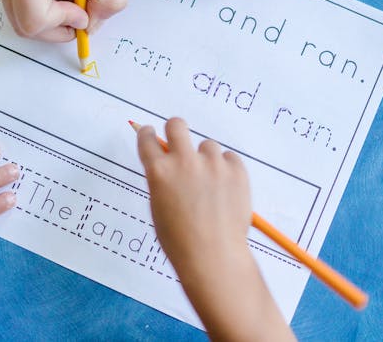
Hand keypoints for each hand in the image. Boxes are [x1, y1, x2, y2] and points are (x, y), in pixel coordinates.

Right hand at [137, 119, 293, 340]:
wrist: (213, 257)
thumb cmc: (181, 240)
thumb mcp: (158, 207)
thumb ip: (162, 181)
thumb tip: (166, 164)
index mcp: (159, 172)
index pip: (147, 139)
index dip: (147, 134)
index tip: (150, 132)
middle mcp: (184, 162)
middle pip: (177, 125)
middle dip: (175, 129)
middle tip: (178, 140)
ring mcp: (212, 164)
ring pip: (207, 146)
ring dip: (205, 159)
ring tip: (209, 186)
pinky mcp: (236, 170)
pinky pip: (229, 159)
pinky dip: (226, 169)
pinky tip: (224, 191)